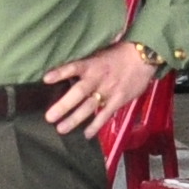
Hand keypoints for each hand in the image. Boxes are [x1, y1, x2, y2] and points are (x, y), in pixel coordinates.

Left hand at [42, 39, 161, 144]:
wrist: (143, 57)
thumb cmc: (118, 54)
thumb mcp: (99, 54)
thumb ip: (85, 65)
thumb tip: (66, 75)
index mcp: (92, 64)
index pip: (73, 67)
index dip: (60, 73)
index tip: (46, 79)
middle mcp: (98, 78)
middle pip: (79, 92)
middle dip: (64, 105)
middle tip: (49, 117)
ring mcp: (108, 91)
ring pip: (89, 107)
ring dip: (75, 119)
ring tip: (61, 129)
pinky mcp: (118, 100)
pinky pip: (105, 115)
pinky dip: (95, 125)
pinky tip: (86, 134)